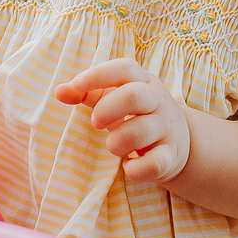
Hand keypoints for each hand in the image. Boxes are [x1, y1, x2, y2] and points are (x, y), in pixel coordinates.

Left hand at [55, 59, 190, 183]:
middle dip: (107, 109)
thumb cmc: (135, 116)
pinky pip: (155, 163)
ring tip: (112, 146)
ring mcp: (167, 128)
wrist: (177, 143)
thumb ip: (86, 93)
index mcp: (143, 81)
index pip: (125, 68)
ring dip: (117, 142)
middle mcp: (158, 101)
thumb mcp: (113, 99)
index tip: (76, 85)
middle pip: (135, 95)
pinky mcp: (171, 155)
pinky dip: (136, 169)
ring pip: (143, 130)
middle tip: (95, 122)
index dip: (99, 74)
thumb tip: (59, 91)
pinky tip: (128, 167)